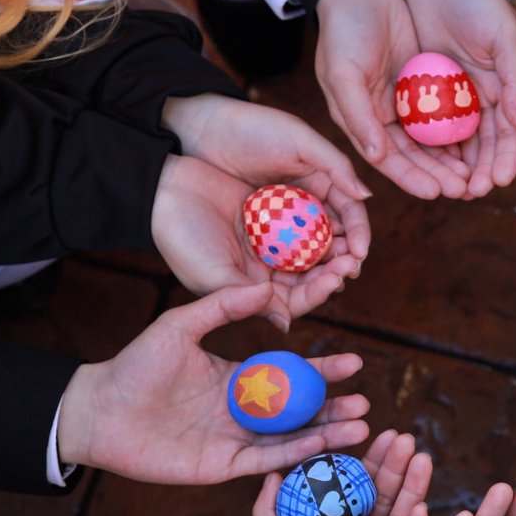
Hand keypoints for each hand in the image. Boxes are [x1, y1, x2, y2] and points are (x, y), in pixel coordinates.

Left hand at [56, 283, 370, 482]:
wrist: (99, 410)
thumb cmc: (136, 365)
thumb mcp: (181, 325)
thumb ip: (222, 307)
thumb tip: (266, 286)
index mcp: (239, 379)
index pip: (292, 376)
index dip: (324, 372)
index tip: (355, 363)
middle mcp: (244, 412)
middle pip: (301, 412)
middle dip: (335, 407)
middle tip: (364, 402)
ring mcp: (235, 441)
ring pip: (291, 440)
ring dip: (326, 434)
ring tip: (359, 425)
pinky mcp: (223, 467)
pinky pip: (267, 462)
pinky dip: (297, 454)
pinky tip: (322, 444)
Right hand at [151, 154, 359, 329]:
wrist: (162, 190)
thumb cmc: (180, 238)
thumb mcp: (212, 275)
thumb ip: (247, 300)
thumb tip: (287, 325)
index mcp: (252, 293)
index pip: (295, 300)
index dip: (318, 292)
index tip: (336, 280)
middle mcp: (265, 272)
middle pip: (309, 277)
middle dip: (333, 271)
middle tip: (353, 261)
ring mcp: (269, 244)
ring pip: (310, 250)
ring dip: (331, 247)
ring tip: (351, 241)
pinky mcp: (271, 215)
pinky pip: (302, 221)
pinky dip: (319, 221)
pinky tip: (337, 216)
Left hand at [162, 93, 373, 262]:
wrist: (203, 132)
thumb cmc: (253, 128)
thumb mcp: (299, 139)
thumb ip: (336, 165)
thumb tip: (367, 195)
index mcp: (325, 181)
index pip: (351, 213)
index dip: (359, 234)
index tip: (359, 254)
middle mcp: (309, 204)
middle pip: (335, 238)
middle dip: (344, 258)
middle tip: (346, 273)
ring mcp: (286, 221)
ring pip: (312, 251)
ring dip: (322, 268)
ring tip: (327, 282)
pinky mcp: (262, 233)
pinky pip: (283, 254)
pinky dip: (293, 268)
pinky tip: (295, 280)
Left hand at [258, 430, 432, 515]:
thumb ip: (268, 513)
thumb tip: (273, 470)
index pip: (359, 485)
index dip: (371, 459)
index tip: (380, 433)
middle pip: (386, 493)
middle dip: (398, 464)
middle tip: (408, 438)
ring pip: (405, 514)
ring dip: (415, 485)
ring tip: (422, 458)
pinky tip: (422, 507)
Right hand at [315, 0, 470, 199]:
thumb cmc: (343, 32)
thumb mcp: (343, 73)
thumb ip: (358, 116)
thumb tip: (375, 158)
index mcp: (361, 123)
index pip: (389, 160)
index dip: (412, 178)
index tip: (436, 193)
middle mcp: (384, 120)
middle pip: (416, 156)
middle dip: (439, 175)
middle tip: (465, 190)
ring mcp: (406, 104)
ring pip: (433, 140)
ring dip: (453, 160)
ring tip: (475, 176)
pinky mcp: (425, 86)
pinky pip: (445, 114)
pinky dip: (460, 130)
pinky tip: (480, 144)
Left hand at [406, 0, 515, 197]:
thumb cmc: (479, 4)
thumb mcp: (504, 36)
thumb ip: (515, 77)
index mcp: (505, 92)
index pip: (509, 136)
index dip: (505, 160)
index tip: (497, 181)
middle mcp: (480, 102)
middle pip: (481, 148)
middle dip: (477, 173)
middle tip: (468, 193)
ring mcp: (452, 101)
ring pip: (453, 144)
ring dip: (451, 168)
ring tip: (446, 189)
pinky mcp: (424, 94)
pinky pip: (425, 127)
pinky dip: (426, 148)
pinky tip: (421, 166)